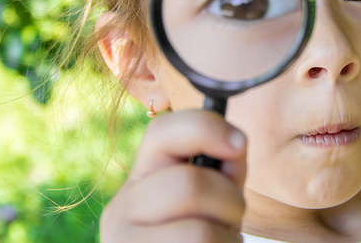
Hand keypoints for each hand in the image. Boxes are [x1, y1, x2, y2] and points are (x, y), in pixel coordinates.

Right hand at [100, 109, 246, 241]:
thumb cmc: (204, 238)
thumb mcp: (212, 199)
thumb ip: (222, 170)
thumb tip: (235, 143)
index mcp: (140, 179)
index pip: (161, 133)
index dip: (205, 129)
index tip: (239, 143)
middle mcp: (122, 210)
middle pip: (188, 185)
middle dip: (229, 201)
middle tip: (230, 218)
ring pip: (199, 232)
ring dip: (227, 238)